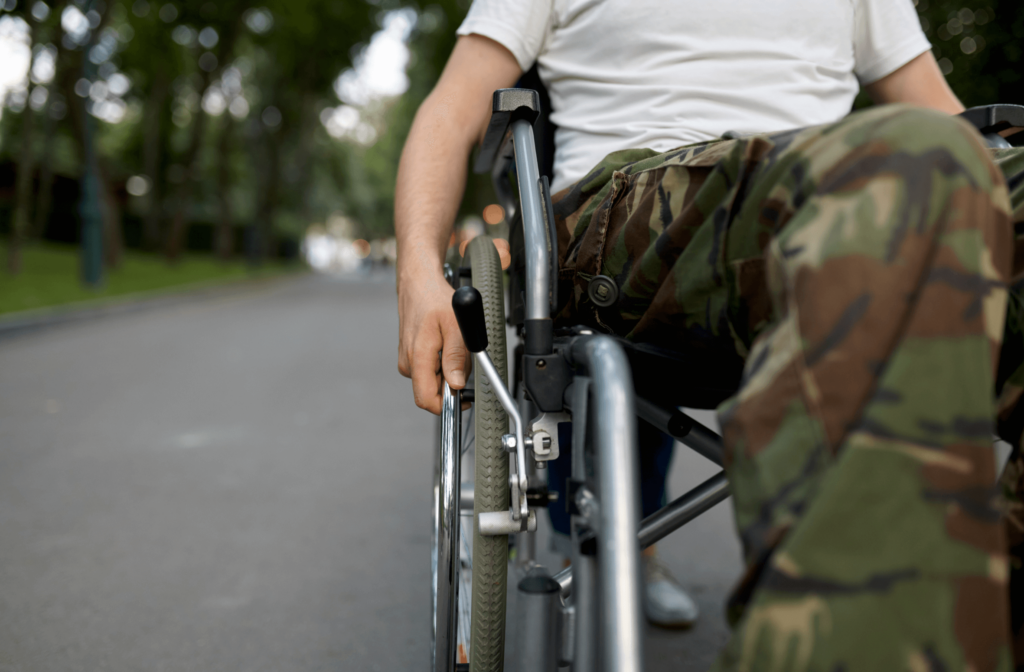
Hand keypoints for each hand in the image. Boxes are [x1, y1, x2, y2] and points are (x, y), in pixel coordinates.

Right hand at [397, 238, 510, 413]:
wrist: (418, 284)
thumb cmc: (435, 300)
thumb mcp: (456, 326)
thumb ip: (455, 357)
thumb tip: (456, 384)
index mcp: (418, 357)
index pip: (426, 399)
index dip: (447, 405)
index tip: (464, 399)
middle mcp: (408, 362)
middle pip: (431, 391)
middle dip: (451, 384)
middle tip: (463, 360)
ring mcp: (407, 359)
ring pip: (431, 380)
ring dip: (447, 371)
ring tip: (454, 345)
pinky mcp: (409, 356)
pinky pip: (428, 370)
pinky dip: (441, 363)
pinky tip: (445, 344)